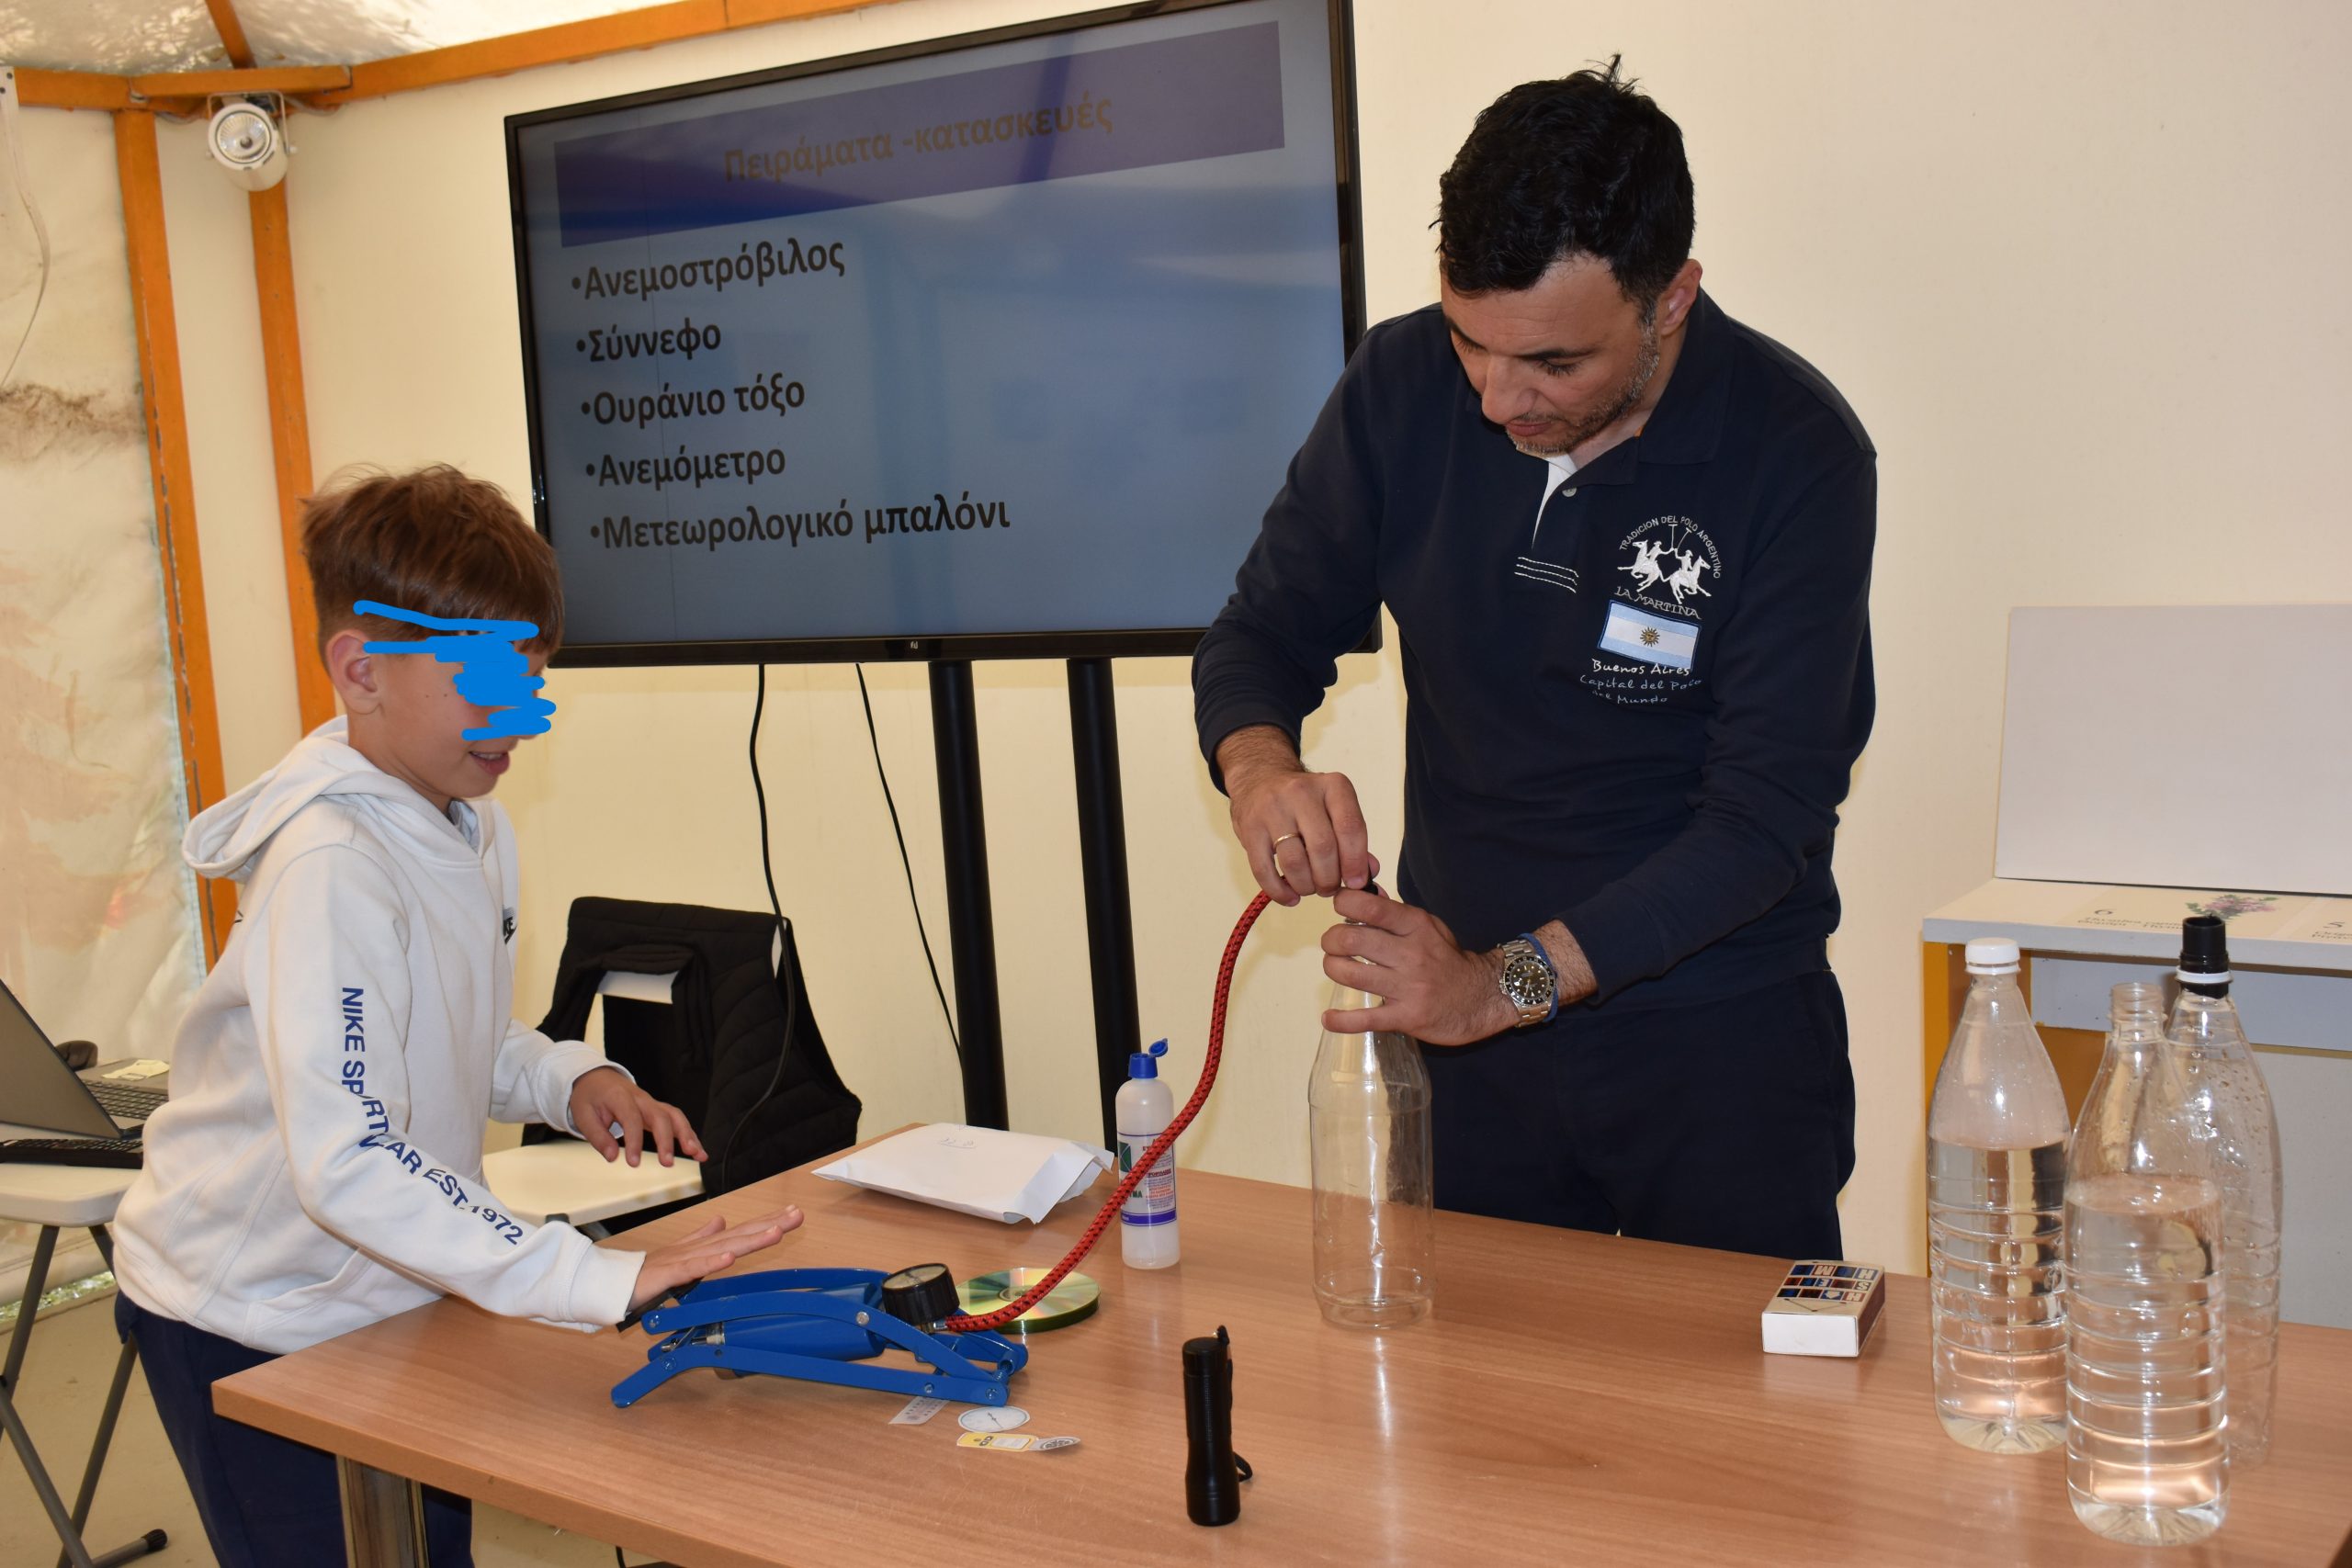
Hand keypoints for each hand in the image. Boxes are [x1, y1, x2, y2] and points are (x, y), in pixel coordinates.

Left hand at [568, 1066, 705, 1167]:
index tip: (634, 1163)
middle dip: (667, 1140)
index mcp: (620, 1097)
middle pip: (660, 1116)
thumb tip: (612, 1157)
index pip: (632, 1119)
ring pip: (675, 1116)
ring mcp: (652, 1103)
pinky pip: (676, 1120)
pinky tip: (697, 1151)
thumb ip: (598, 1137)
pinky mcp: (657, 1109)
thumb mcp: (584, 1115)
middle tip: (667, 1162)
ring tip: (696, 1154)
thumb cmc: (590, 1096)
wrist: (596, 1078)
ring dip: (687, 1135)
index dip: (634, 1142)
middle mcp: (641, 1098)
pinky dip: (689, 1134)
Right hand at [626, 1208, 802, 1313]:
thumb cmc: (645, 1271)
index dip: (766, 1223)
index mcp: (702, 1246)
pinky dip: (711, 1261)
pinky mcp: (669, 1274)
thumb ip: (700, 1238)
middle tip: (797, 1215)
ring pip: (722, 1247)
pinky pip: (693, 1268)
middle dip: (770, 1225)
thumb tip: (721, 1220)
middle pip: (738, 1235)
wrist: (612, 1282)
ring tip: (776, 1232)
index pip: (740, 1232)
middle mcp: (698, 1249)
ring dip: (750, 1240)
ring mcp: (684, 1259)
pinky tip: (730, 1256)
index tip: (792, 1213)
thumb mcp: (679, 1254)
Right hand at [1217, 726, 1379, 904]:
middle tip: (1329, 888)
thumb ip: (1353, 838)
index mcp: (1333, 786)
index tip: (1355, 883)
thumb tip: (1368, 872)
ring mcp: (1272, 810)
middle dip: (1329, 879)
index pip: (1350, 828)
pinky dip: (1280, 891)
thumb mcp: (1334, 807)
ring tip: (1309, 888)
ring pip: (1294, 862)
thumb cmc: (1305, 800)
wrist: (1260, 777)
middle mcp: (1302, 793)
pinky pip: (1264, 870)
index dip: (1355, 862)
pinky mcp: (1250, 828)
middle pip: (1323, 848)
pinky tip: (1290, 896)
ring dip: (1306, 886)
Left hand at [1320, 888, 1516, 1045]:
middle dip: (1331, 940)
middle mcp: (1411, 954)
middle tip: (1333, 945)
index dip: (1343, 902)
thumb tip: (1362, 893)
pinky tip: (1330, 1018)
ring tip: (1336, 968)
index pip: (1370, 906)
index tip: (1339, 907)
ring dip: (1333, 969)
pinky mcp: (1406, 1017)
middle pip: (1350, 940)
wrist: (1484, 997)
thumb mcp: (1429, 927)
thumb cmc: (1449, 959)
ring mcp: (1408, 987)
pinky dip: (1341, 1020)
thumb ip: (1394, 913)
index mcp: (1416, 926)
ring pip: (1351, 975)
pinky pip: (1365, 1019)